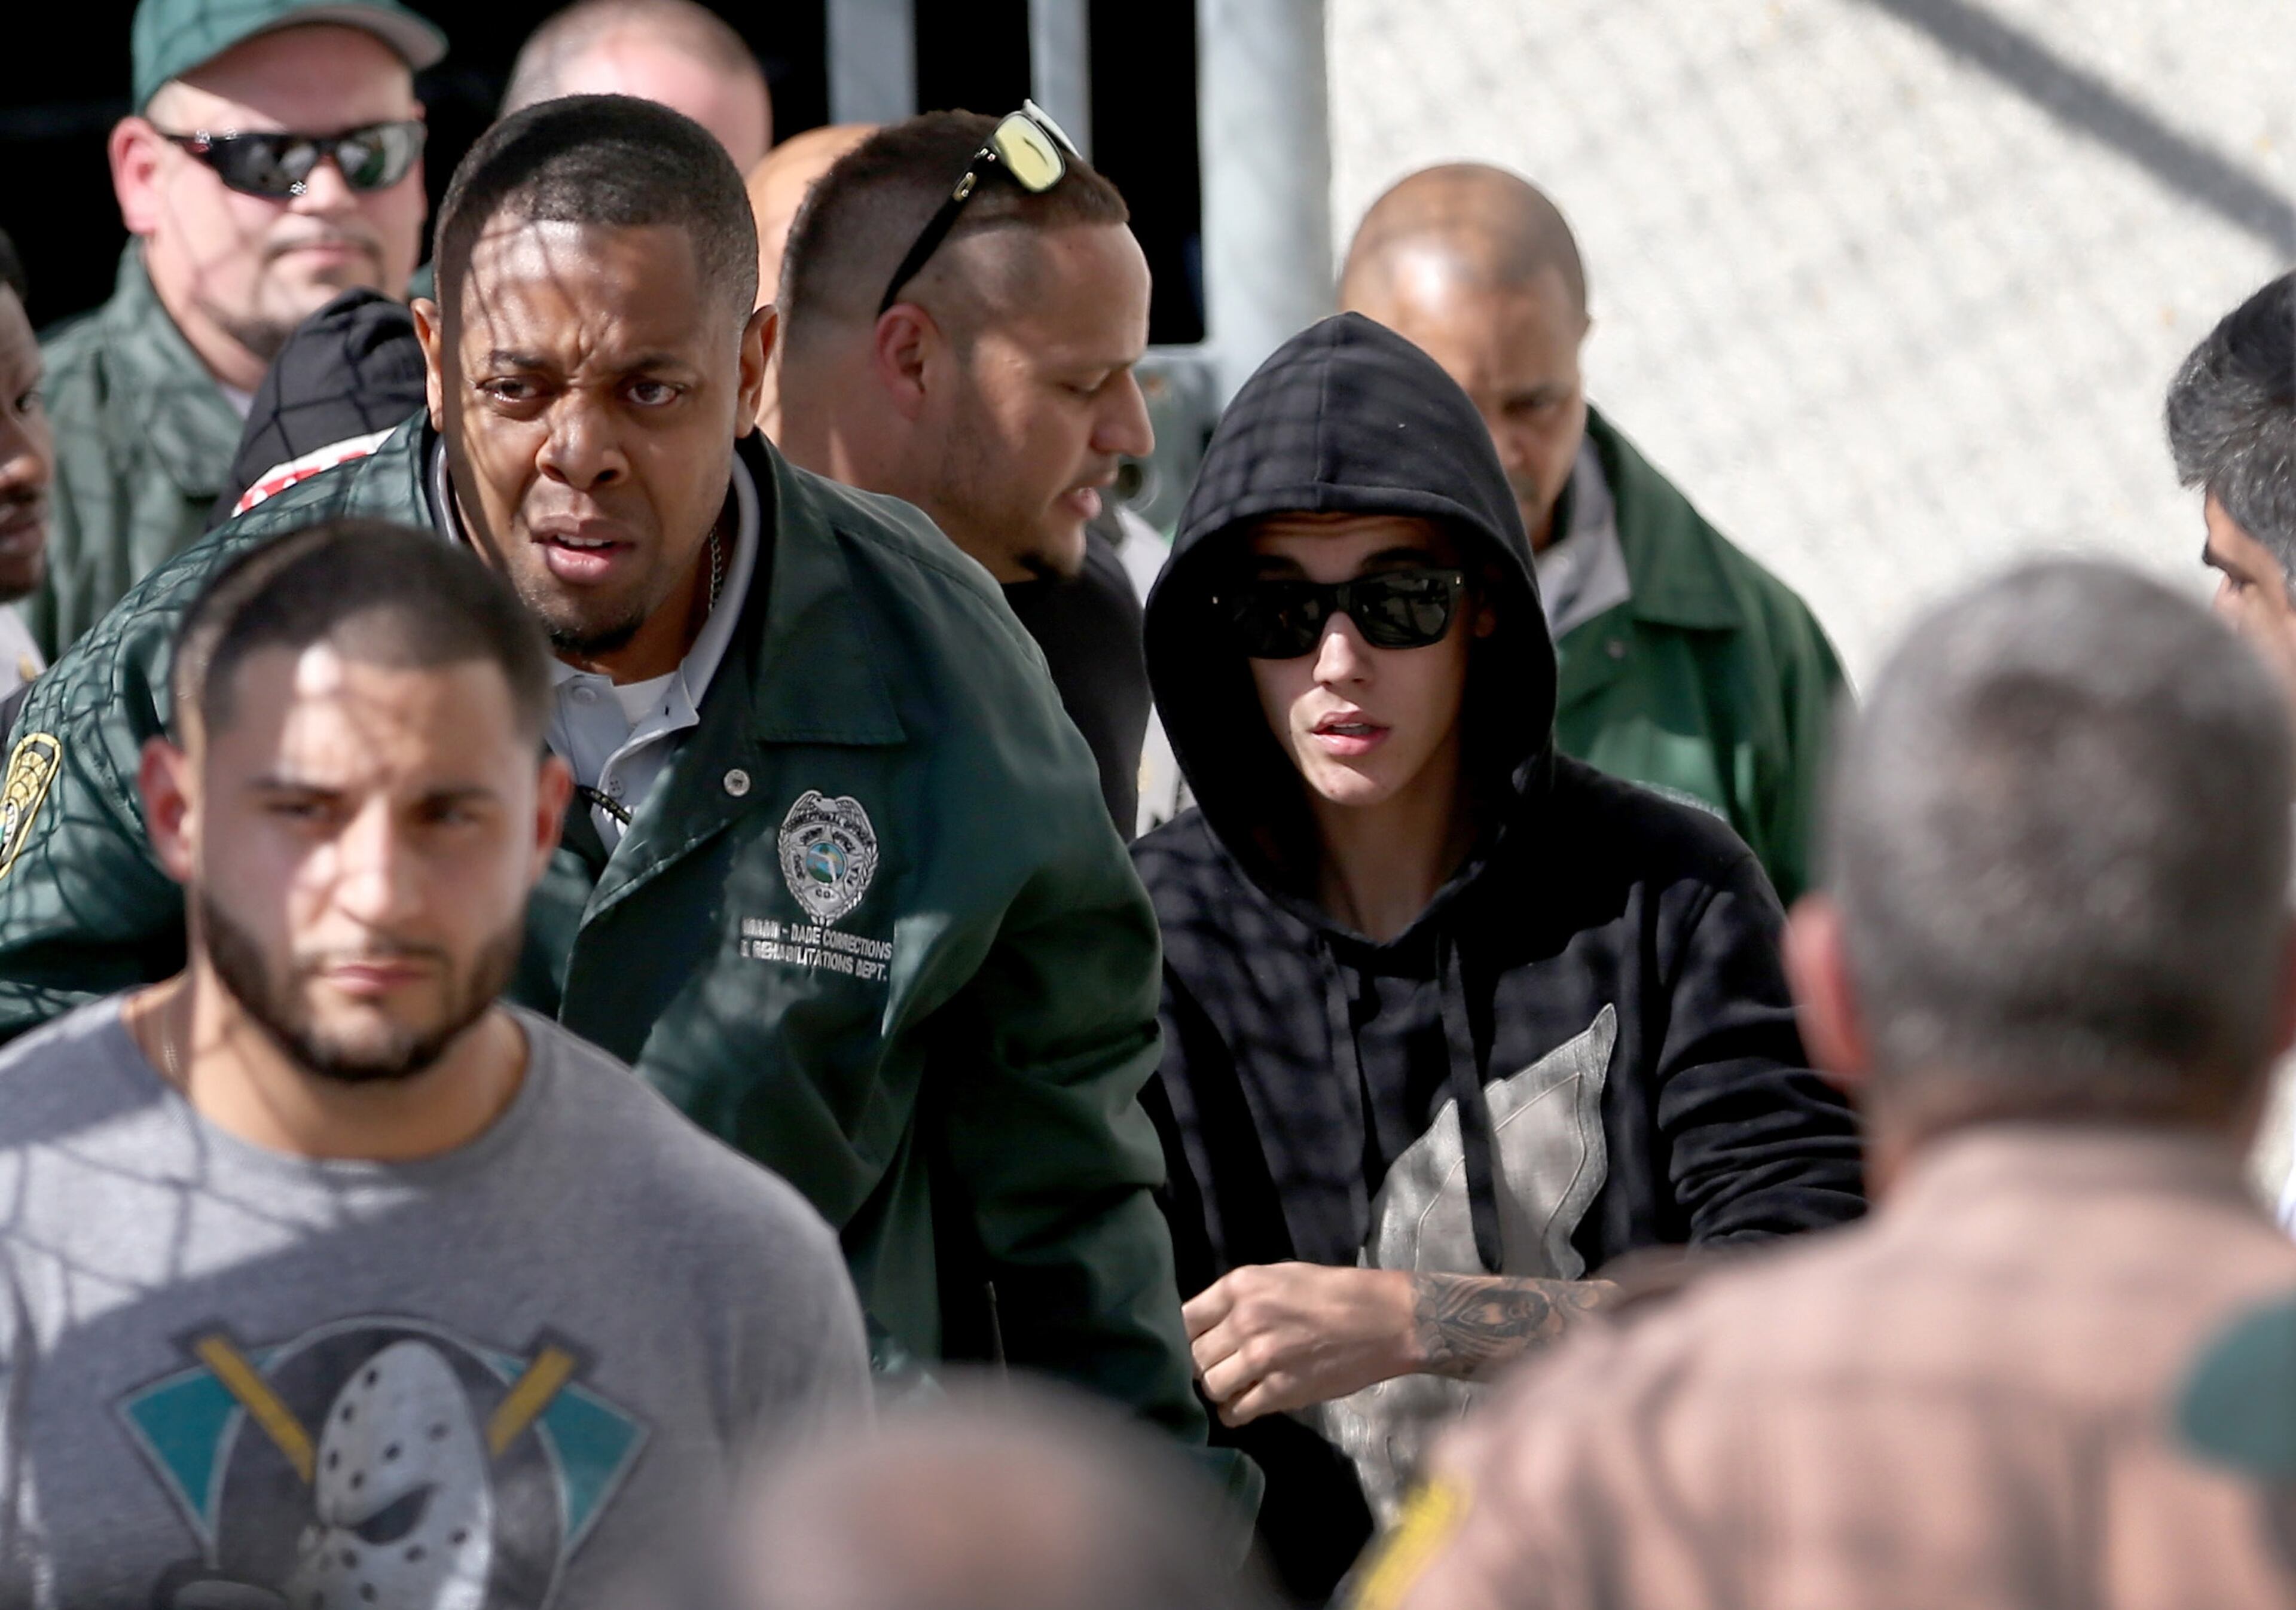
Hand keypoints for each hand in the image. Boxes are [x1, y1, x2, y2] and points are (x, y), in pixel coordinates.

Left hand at [1184, 1262, 1418, 1425]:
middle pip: (1194, 1357)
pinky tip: (1246, 1404)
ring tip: (1235, 1386)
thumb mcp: (1278, 1276)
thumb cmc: (1333, 1292)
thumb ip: (1239, 1299)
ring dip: (1219, 1390)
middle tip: (1219, 1367)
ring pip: (1210, 1386)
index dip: (1184, 1336)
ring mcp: (1261, 1359)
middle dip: (1202, 1365)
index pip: (1184, 1318)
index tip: (1193, 1344)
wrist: (1383, 1320)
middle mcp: (1243, 1321)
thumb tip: (1207, 1325)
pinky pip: (1236, 1411)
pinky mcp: (1281, 1391)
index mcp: (1240, 1287)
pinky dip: (1235, 1412)